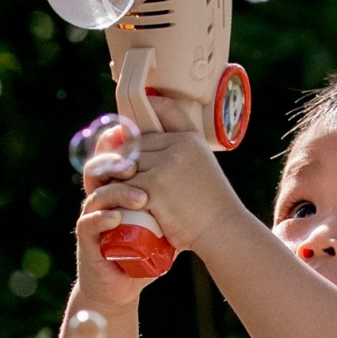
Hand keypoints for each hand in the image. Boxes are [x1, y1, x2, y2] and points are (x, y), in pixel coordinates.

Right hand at [74, 131, 156, 311]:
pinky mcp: (87, 240)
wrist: (123, 283)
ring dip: (118, 192)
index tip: (139, 136)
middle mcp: (100, 197)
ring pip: (96, 194)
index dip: (120, 143)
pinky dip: (103, 218)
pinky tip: (117, 218)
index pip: (112, 156)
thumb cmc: (145, 248)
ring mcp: (91, 217)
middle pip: (100, 168)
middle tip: (139, 164)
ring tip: (141, 198)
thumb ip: (172, 194)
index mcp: (115, 187)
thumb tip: (201, 165)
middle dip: (119, 162)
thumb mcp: (162, 217)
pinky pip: (89, 222)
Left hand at [127, 95, 243, 252]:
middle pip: (134, 142)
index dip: (148, 108)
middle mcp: (179, 146)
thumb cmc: (210, 204)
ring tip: (115, 190)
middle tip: (116, 175)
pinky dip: (115, 195)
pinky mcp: (154, 187)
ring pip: (123, 163)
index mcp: (191, 138)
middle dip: (121, 158)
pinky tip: (116, 203)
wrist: (221, 229)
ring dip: (114, 178)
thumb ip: (178, 152)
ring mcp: (166, 165)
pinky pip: (121, 184)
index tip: (131, 122)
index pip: (163, 110)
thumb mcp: (201, 166)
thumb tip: (142, 145)